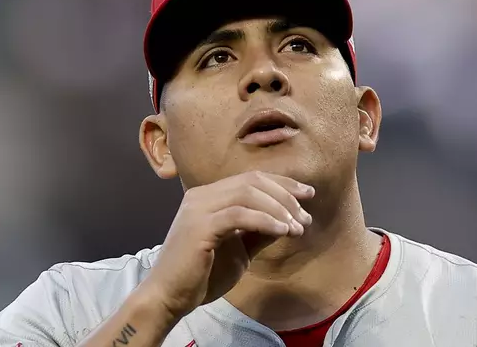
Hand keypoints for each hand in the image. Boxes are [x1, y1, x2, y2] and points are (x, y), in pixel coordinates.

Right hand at [140, 171, 314, 319]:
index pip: (251, 178)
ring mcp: (198, 209)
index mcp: (209, 197)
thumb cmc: (202, 275)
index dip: (283, 183)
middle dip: (285, 196)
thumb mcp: (240, 250)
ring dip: (279, 209)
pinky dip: (265, 220)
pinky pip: (239, 215)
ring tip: (297, 227)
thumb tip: (289, 220)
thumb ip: (260, 232)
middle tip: (305, 216)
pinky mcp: (199, 226)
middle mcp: (202, 196)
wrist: (169, 298)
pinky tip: (282, 232)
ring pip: (248, 193)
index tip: (308, 195)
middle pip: (252, 181)